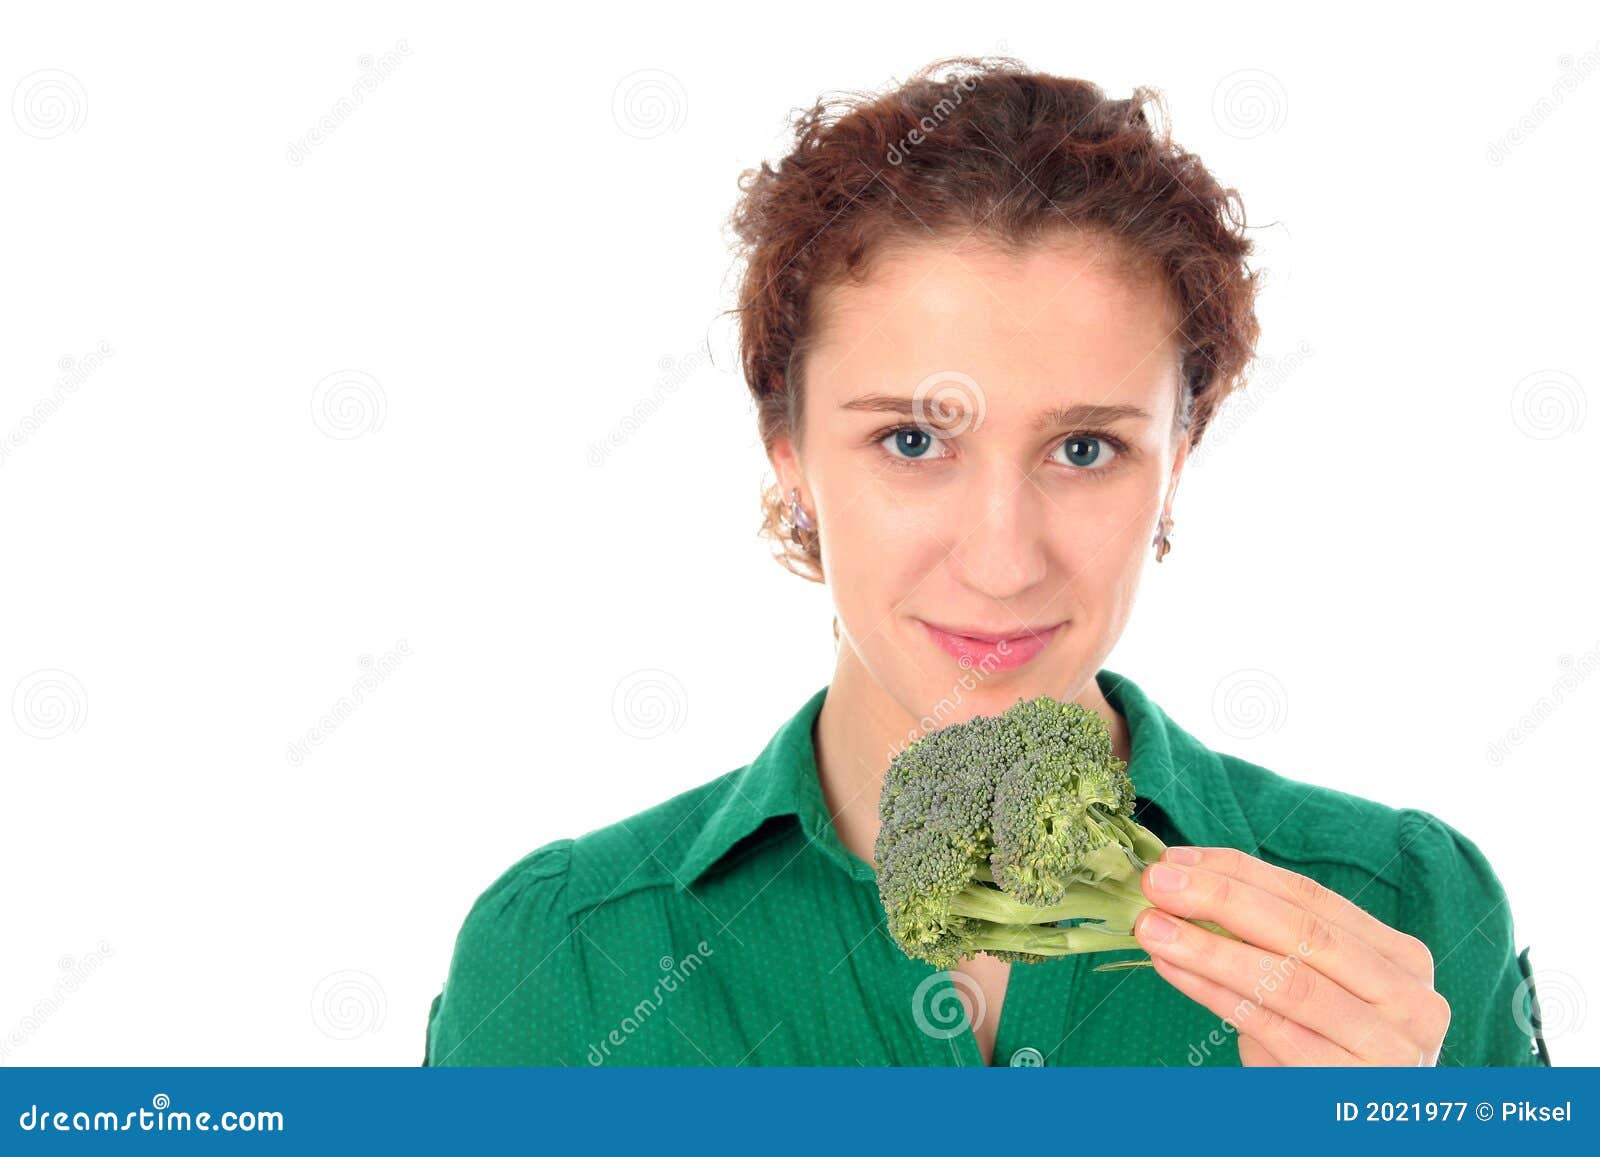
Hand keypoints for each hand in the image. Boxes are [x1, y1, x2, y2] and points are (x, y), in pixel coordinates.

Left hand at [1132, 845, 1450, 1065]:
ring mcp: (1388, 1047)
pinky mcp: (1351, 1085)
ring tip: (1152, 926)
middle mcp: (1409, 999)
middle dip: (1222, 899)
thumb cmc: (1327, 1051)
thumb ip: (1270, 941)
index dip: (1239, 872)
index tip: (1177, 859)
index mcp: (1402, 958)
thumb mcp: (1314, 989)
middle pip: (1304, 932)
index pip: (1312, 898)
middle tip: (1158, 882)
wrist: (1359, 1126)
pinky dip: (1214, 994)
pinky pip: (1272, 1029)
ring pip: (1287, 981)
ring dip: (1209, 947)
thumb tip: (1186, 882)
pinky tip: (1173, 969)